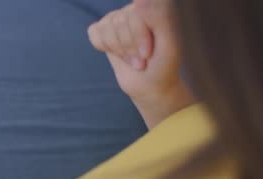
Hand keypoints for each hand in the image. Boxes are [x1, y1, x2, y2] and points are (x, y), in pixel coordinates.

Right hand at [88, 0, 195, 127]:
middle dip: (128, 47)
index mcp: (154, 7)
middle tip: (141, 60)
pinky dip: (102, 46)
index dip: (138, 37)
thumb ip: (159, 17)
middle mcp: (135, 8)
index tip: (148, 54)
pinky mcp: (104, 31)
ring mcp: (118, 18)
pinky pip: (94, 32)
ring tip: (132, 60)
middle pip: (119, 21)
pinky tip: (117, 53)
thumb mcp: (168, 45)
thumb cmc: (163, 66)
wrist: (150, 85)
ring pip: (106, 28)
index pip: (135, 14)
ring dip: (119, 51)